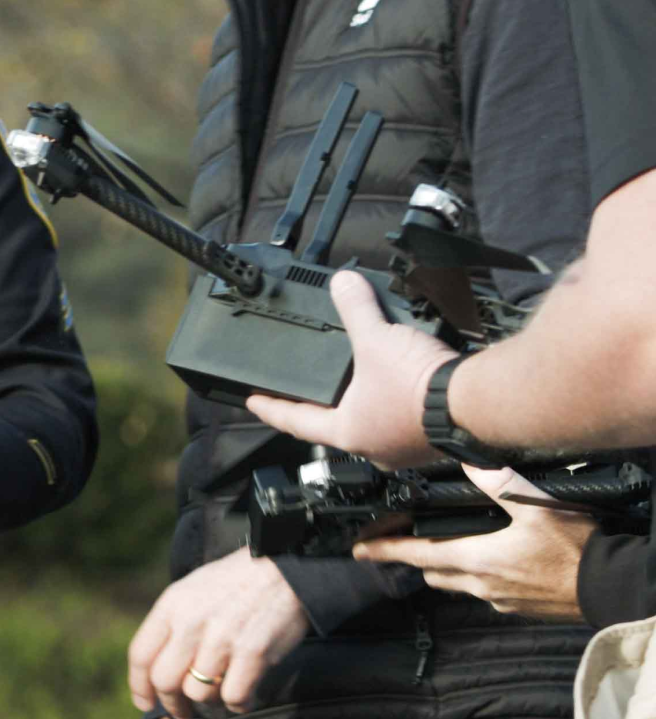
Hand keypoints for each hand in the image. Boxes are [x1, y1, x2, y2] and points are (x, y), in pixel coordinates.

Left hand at [127, 547, 308, 716]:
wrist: (280, 569)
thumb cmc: (233, 584)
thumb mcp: (191, 591)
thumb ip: (172, 626)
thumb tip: (156, 671)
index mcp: (172, 605)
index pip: (140, 655)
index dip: (139, 686)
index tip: (145, 703)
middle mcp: (191, 622)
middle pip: (164, 681)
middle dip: (172, 703)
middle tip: (183, 711)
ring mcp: (221, 638)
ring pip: (198, 693)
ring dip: (209, 700)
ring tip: (220, 687)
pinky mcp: (252, 653)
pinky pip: (233, 697)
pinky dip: (237, 703)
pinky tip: (243, 691)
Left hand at [245, 270, 455, 469]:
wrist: (480, 402)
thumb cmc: (422, 386)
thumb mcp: (377, 338)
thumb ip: (355, 308)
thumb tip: (343, 283)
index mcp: (349, 432)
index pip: (296, 420)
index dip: (271, 407)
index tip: (252, 402)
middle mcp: (375, 447)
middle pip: (336, 425)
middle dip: (322, 407)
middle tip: (306, 391)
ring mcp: (406, 449)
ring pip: (373, 425)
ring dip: (363, 405)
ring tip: (354, 384)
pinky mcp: (432, 440)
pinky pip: (403, 422)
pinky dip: (394, 404)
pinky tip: (397, 386)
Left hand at [352, 464, 595, 621]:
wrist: (610, 587)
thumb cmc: (574, 550)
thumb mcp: (534, 505)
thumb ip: (498, 481)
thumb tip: (469, 458)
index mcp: (476, 560)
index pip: (417, 555)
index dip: (385, 550)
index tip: (359, 550)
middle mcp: (482, 585)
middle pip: (433, 572)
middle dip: (414, 557)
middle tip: (401, 541)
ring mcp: (502, 600)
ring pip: (458, 584)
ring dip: (446, 566)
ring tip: (442, 546)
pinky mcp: (521, 607)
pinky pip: (486, 592)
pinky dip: (477, 576)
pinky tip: (490, 560)